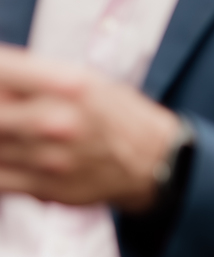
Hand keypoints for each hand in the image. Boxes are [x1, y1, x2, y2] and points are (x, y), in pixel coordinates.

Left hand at [0, 45, 179, 212]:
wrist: (155, 161)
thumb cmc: (117, 116)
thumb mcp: (84, 81)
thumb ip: (33, 79)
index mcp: (68, 85)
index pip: (0, 69)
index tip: (0, 78)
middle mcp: (56, 121)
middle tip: (8, 110)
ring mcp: (47, 158)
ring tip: (12, 129)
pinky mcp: (41, 186)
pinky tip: (7, 154)